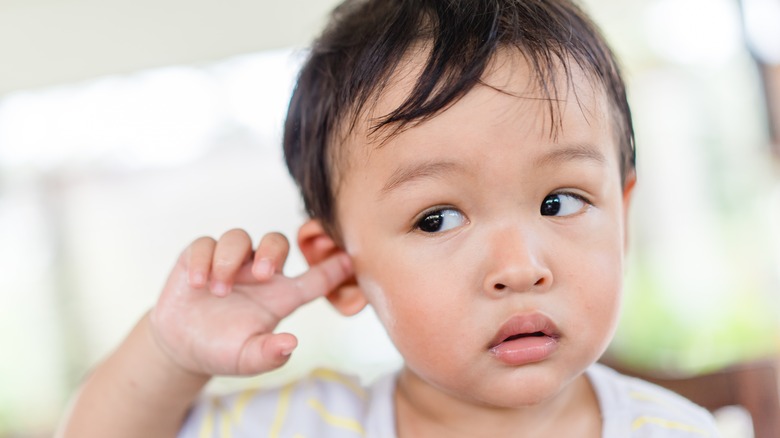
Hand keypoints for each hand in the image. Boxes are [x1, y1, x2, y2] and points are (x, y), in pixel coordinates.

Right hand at [149, 229, 351, 376]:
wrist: (183, 347)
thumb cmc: (223, 350)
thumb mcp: (248, 359)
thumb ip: (269, 355)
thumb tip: (290, 344)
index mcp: (280, 296)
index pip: (314, 278)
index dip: (333, 269)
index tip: (350, 259)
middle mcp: (258, 273)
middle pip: (277, 242)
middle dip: (272, 251)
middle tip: (262, 274)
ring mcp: (230, 263)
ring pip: (239, 238)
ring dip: (230, 261)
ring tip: (218, 291)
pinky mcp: (199, 257)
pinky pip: (205, 244)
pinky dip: (203, 259)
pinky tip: (197, 283)